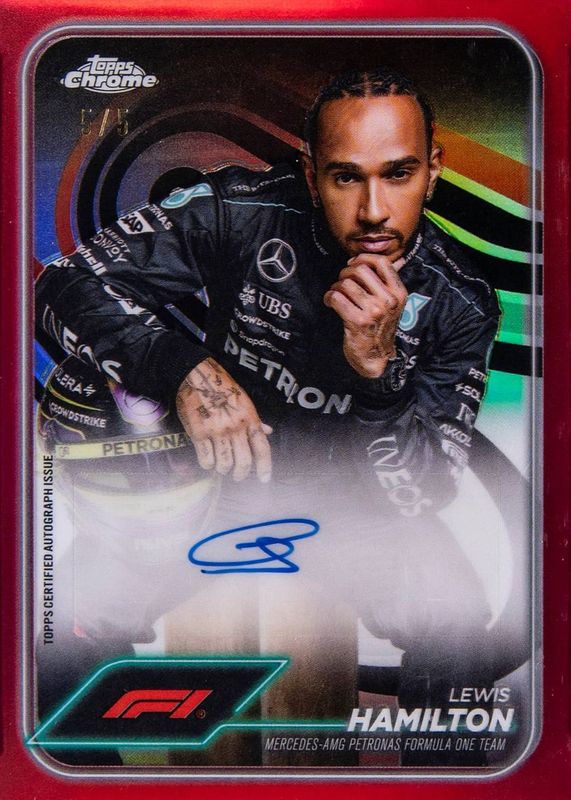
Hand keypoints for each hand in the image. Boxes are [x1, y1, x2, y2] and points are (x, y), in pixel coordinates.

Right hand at [176, 358, 271, 481]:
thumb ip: (255, 420)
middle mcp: (235, 427)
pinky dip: (208, 465)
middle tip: (237, 476)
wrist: (197, 376)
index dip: (265, 467)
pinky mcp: (199, 433)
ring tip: (221, 468)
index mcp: (250, 419)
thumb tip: (267, 432)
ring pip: (224, 464)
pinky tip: (208, 462)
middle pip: (244, 462)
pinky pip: (206, 459)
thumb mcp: (244, 402)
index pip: (262, 449)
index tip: (264, 479)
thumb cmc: (222, 388)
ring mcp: (217, 431)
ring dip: (223, 470)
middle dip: (241, 474)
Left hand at [323, 254, 407, 377]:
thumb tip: (396, 259)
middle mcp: (388, 300)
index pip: (381, 262)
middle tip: (342, 282)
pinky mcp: (358, 321)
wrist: (376, 358)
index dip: (362, 259)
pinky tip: (330, 302)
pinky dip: (329, 297)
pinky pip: (336, 297)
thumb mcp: (393, 305)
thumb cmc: (380, 329)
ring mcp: (374, 311)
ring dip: (336, 287)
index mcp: (399, 293)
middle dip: (345, 273)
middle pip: (360, 269)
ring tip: (336, 294)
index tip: (352, 265)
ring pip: (346, 283)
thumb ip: (389, 283)